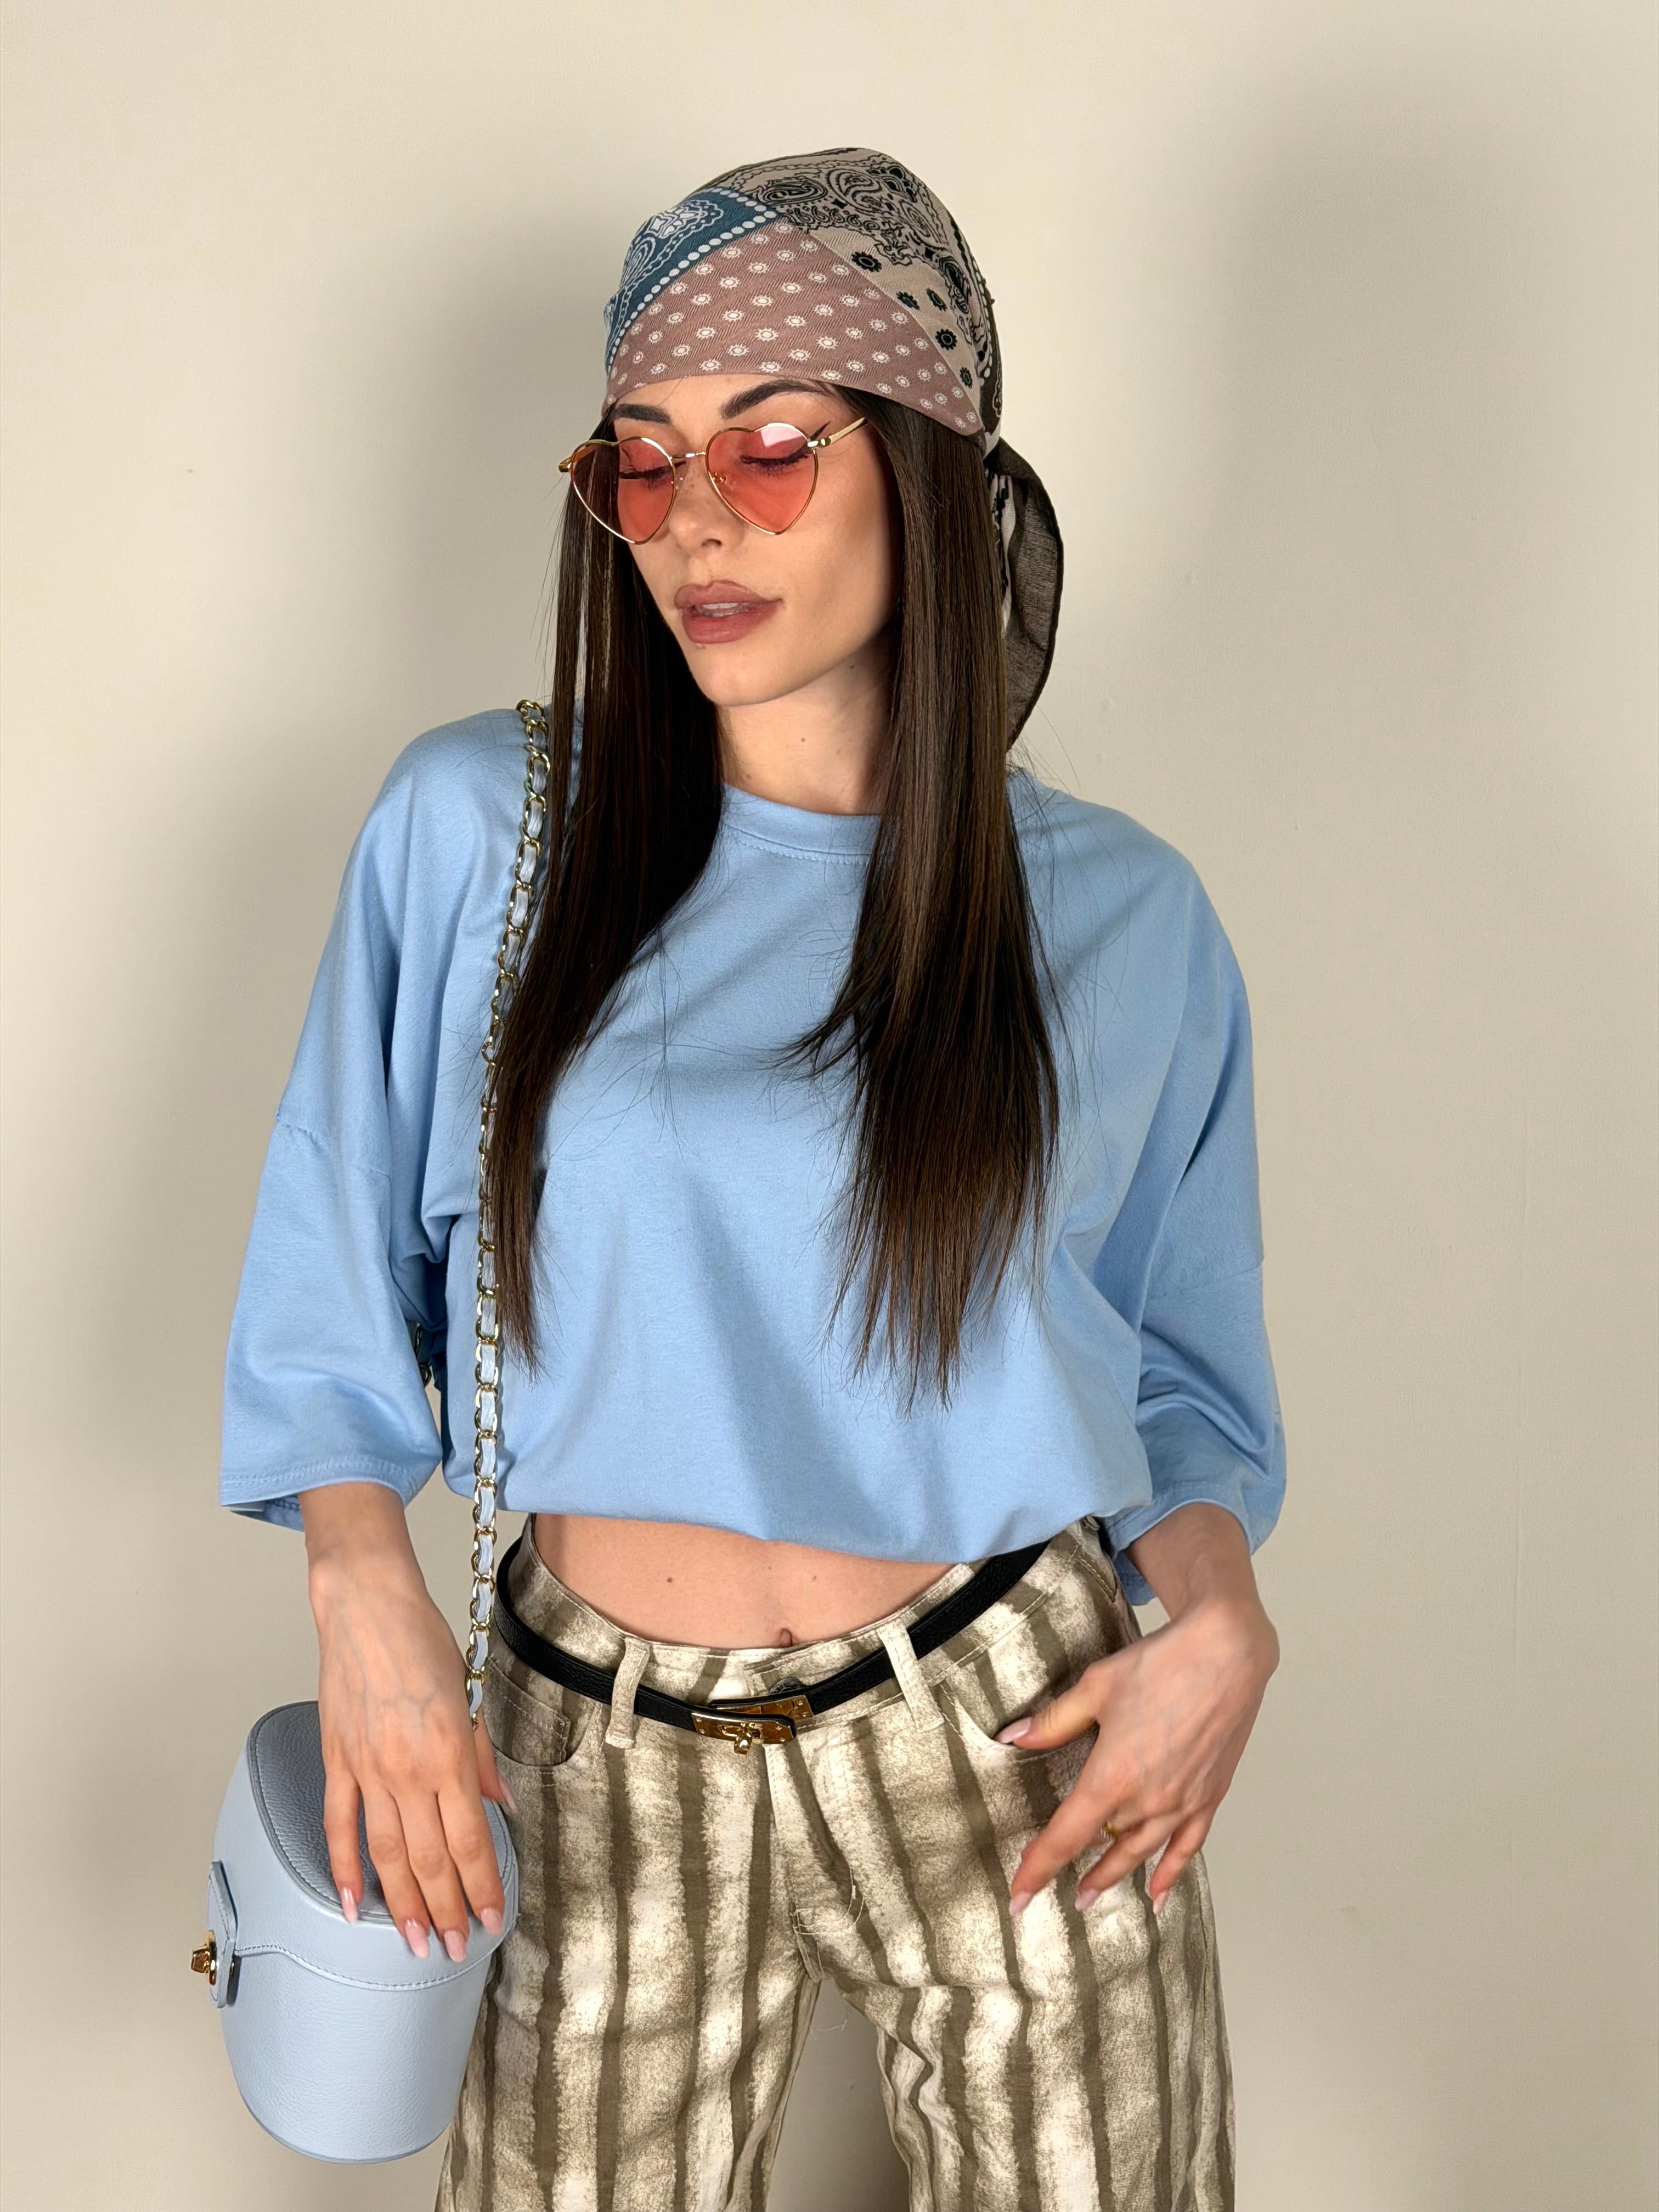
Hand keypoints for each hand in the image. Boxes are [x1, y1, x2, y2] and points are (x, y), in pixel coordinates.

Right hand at [301, 1483, 514, 1958]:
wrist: (366, 1606)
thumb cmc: (423, 1640)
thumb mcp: (470, 1694)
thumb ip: (482, 1757)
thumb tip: (501, 1805)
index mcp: (448, 1754)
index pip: (471, 1839)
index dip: (481, 1886)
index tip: (491, 1918)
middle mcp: (408, 1770)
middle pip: (428, 1858)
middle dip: (445, 1910)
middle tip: (454, 1949)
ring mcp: (367, 1770)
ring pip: (385, 1854)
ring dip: (401, 1904)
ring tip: (413, 1943)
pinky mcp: (337, 1762)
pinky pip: (339, 1826)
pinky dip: (342, 1870)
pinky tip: (351, 1905)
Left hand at [1001, 1512, 1278, 1916]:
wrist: (1225, 1653)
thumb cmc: (1160, 1665)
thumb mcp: (1094, 1688)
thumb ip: (1053, 1721)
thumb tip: (1013, 1738)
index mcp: (1113, 1777)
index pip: (1066, 1837)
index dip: (1038, 1869)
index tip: (1018, 1896)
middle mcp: (1148, 1800)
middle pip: (1102, 1847)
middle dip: (1074, 1871)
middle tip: (1052, 1895)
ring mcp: (1183, 1802)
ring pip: (1141, 1852)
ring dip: (1114, 1875)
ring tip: (1091, 1895)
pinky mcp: (1209, 1795)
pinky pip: (1188, 1846)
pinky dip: (1171, 1872)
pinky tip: (1158, 1892)